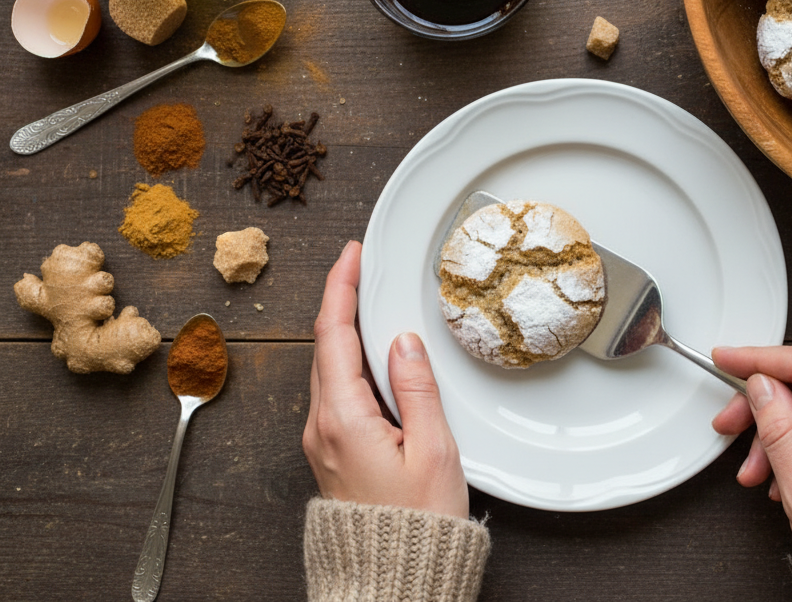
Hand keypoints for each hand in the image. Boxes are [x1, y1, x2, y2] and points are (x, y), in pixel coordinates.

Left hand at [302, 240, 468, 517]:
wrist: (392, 578)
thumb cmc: (416, 524)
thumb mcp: (433, 450)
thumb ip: (417, 390)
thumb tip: (404, 342)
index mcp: (344, 419)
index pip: (334, 335)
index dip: (341, 288)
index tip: (352, 256)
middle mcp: (322, 427)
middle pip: (325, 347)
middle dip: (341, 301)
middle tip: (361, 267)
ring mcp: (322, 442)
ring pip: (328, 369)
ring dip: (344, 331)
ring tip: (367, 300)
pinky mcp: (332, 453)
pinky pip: (335, 392)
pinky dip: (348, 361)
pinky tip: (368, 354)